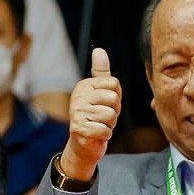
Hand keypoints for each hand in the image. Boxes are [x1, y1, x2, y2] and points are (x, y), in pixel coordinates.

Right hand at [58, 48, 120, 181]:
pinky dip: (104, 135)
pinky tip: (96, 135)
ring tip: (99, 125)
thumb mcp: (100, 92)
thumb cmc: (95, 116)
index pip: (114, 84)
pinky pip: (105, 130)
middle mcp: (78, 97)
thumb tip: (99, 50)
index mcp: (84, 85)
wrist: (83, 144)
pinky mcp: (79, 129)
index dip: (116, 97)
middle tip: (103, 117)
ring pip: (110, 115)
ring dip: (109, 125)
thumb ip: (101, 72)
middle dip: (113, 112)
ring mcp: (77, 113)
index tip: (105, 104)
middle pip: (113, 99)